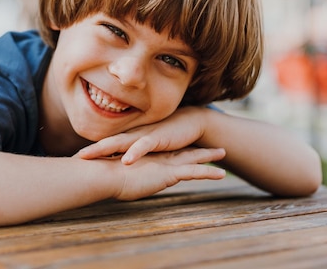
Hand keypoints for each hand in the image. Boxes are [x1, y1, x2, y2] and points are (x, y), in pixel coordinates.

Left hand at [76, 106, 208, 164]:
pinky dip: (134, 153)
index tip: (74, 161)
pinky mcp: (158, 138)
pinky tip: (125, 161)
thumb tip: (123, 167)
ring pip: (120, 143)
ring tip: (87, 155)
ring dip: (103, 148)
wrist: (192, 122)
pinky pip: (144, 146)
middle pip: (107, 143)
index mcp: (131, 138)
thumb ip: (137, 154)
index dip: (92, 152)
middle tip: (74, 158)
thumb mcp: (150, 147)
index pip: (107, 145)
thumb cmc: (170, 135)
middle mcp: (134, 136)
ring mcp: (144, 136)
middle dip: (91, 150)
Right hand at [108, 147, 225, 200]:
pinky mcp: (168, 173)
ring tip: (222, 152)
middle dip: (195, 148)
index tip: (185, 146)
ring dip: (208, 156)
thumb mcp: (112, 175)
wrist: (103, 174)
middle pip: (181, 151)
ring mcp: (164, 164)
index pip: (165, 152)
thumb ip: (117, 174)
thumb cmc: (103, 177)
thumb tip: (111, 180)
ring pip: (192, 158)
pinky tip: (222, 174)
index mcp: (146, 158)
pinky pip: (194, 172)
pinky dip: (208, 172)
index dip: (176, 149)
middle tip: (208, 145)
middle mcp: (157, 158)